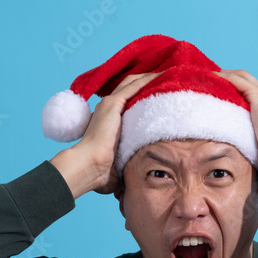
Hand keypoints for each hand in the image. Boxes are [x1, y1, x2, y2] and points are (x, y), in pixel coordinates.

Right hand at [50, 71, 160, 197]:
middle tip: (168, 79)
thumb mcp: (117, 167)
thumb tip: (131, 184)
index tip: (161, 98)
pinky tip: (163, 75)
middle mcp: (108, 110)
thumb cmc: (99, 173)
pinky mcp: (113, 104)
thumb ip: (125, 167)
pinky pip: (134, 85)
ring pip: (133, 83)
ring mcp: (109, 105)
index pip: (128, 104)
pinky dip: (148, 79)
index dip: (144, 98)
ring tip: (169, 73)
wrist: (88, 167)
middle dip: (149, 83)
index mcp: (108, 122)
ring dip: (151, 77)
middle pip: (131, 89)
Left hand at [215, 69, 257, 189]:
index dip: (241, 96)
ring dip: (225, 77)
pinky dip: (223, 78)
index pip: (256, 97)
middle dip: (231, 82)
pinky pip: (237, 80)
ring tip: (206, 79)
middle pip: (248, 83)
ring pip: (242, 78)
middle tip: (212, 85)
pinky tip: (209, 78)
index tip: (226, 100)